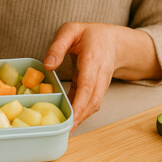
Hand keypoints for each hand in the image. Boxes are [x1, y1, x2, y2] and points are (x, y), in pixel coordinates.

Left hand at [43, 22, 160, 132]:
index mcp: (93, 59)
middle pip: (93, 100)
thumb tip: (47, 66)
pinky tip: (69, 119)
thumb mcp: (70, 30)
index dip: (80, 102)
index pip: (89, 85)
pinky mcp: (97, 88)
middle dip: (81, 117)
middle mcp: (101, 74)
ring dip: (81, 118)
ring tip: (65, 131)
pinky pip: (90, 102)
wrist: (114, 40)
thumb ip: (58, 46)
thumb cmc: (90, 33)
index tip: (71, 116)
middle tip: (66, 131)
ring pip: (94, 104)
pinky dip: (80, 112)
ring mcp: (101, 83)